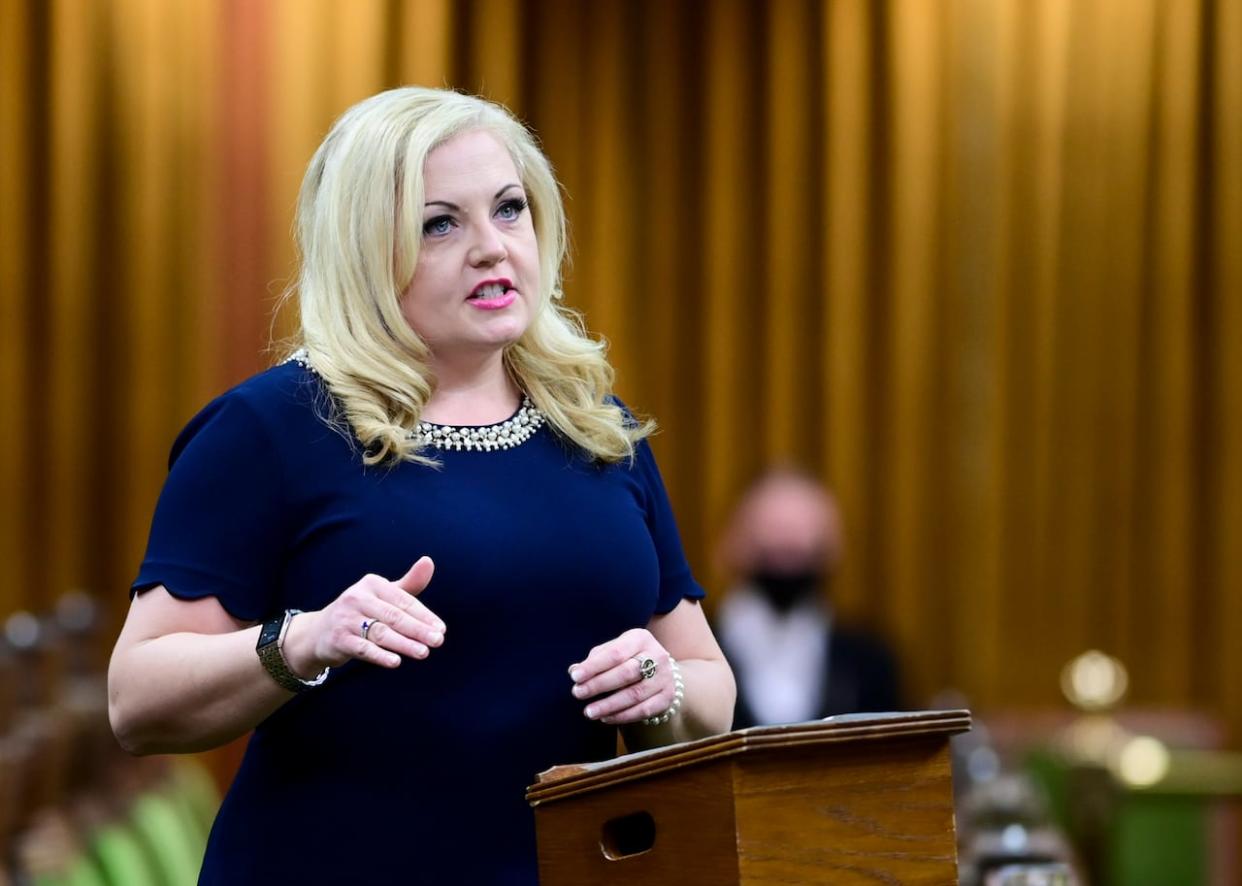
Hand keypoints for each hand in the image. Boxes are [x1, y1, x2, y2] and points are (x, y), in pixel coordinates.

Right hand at [284, 557, 444, 675]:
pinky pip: (363, 648)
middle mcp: (357, 597)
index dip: (424, 615)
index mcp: (372, 584)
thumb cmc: (361, 612)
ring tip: (423, 652)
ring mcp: (346, 618)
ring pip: (380, 633)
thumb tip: (429, 561)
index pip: (403, 600)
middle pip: (394, 616)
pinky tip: (396, 662)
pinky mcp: (339, 639)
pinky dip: (380, 655)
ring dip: (404, 644)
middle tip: (438, 640)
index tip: (441, 629)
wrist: (319, 632)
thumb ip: (408, 584)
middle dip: (418, 629)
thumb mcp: (382, 596)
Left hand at [568, 628, 675, 725]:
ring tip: (589, 711)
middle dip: (599, 685)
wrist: (662, 672)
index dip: (594, 666)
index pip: (615, 652)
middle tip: (578, 693)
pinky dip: (622, 716)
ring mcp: (665, 677)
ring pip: (635, 694)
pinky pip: (643, 710)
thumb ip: (596, 659)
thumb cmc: (630, 659)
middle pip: (626, 673)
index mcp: (640, 639)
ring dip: (609, 705)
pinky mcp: (667, 697)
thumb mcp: (616, 650)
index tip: (575, 677)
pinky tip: (605, 718)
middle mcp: (657, 655)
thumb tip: (574, 670)